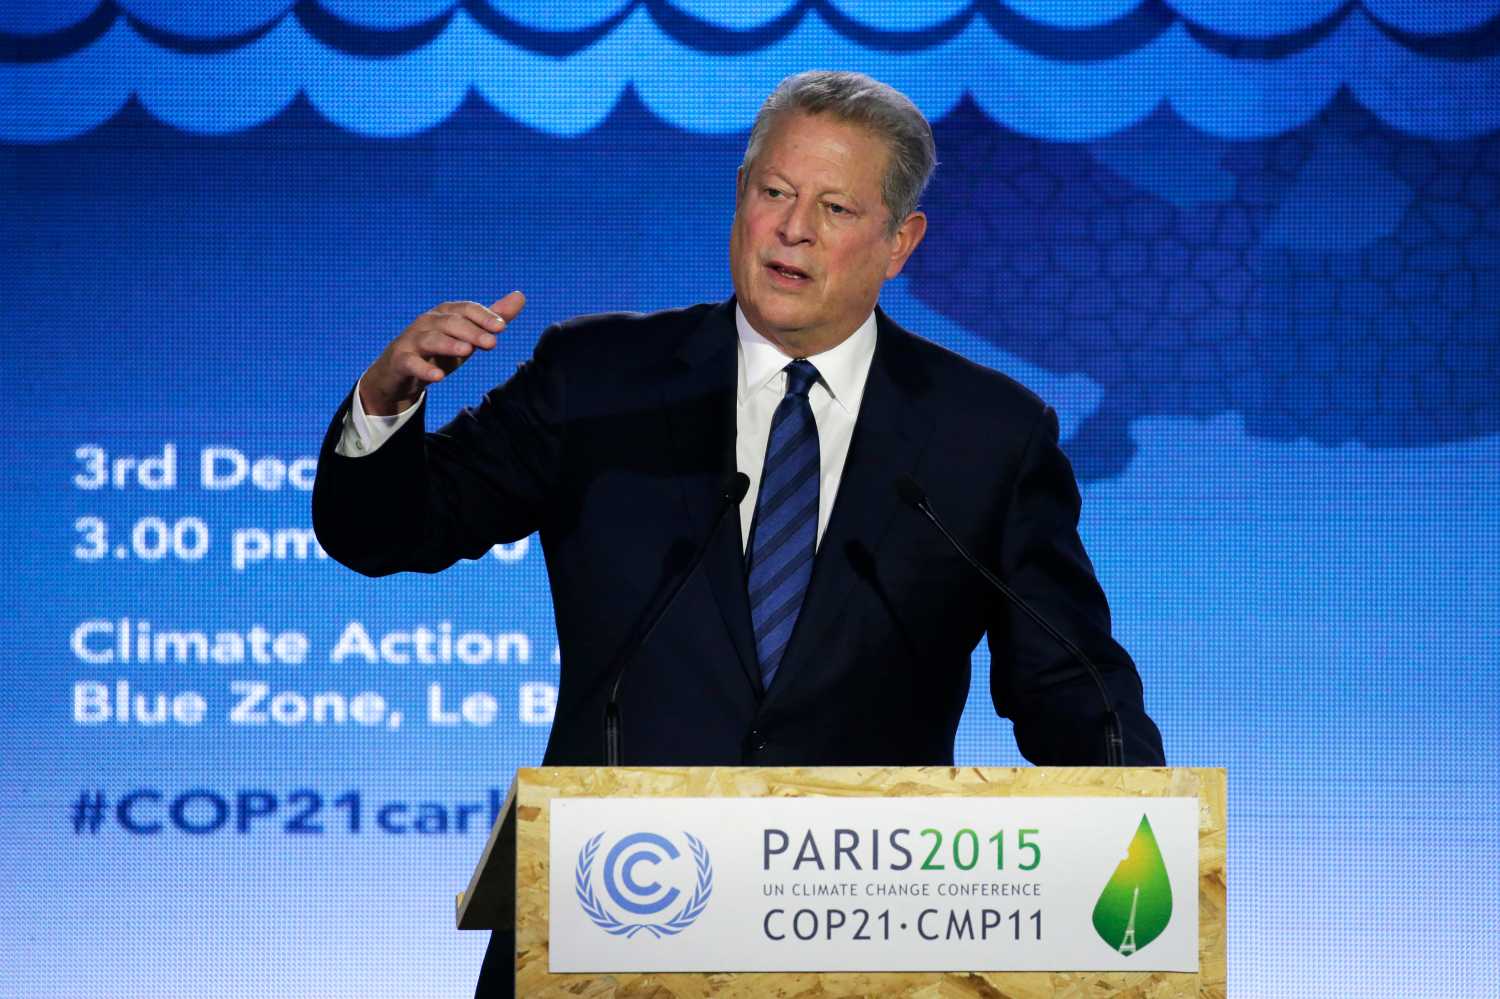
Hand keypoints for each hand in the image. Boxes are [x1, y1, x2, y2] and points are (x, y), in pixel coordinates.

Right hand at [358, 291, 526, 415]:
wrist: (399, 372)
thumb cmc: (438, 351)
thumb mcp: (468, 336)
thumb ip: (492, 319)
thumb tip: (520, 296)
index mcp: (445, 314)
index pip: (466, 309)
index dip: (483, 316)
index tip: (502, 328)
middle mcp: (428, 322)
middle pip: (450, 322)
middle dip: (472, 331)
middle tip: (492, 343)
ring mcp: (412, 340)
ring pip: (430, 339)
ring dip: (449, 344)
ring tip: (467, 352)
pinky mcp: (400, 360)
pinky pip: (411, 362)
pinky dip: (423, 369)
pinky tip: (438, 377)